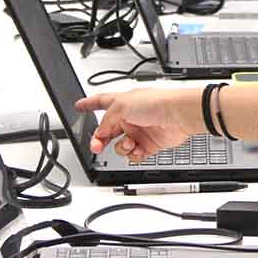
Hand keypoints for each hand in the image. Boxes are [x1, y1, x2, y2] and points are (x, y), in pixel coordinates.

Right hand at [76, 87, 201, 161]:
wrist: (179, 116)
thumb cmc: (157, 104)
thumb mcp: (122, 106)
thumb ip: (107, 120)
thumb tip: (101, 132)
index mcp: (123, 103)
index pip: (101, 102)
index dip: (89, 104)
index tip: (79, 106)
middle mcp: (130, 117)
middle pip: (107, 131)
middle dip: (100, 140)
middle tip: (97, 145)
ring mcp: (139, 131)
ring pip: (120, 146)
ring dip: (121, 147)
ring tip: (130, 143)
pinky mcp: (149, 144)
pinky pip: (134, 155)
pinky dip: (134, 155)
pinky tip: (138, 150)